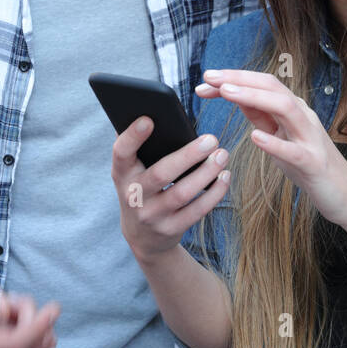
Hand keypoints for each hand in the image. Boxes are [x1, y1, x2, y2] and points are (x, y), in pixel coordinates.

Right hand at [0, 261, 59, 347]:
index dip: (35, 329)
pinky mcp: (9, 345)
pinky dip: (36, 323)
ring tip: (15, 299)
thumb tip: (5, 311)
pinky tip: (19, 307)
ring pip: (33, 344)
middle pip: (26, 347)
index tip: (52, 310)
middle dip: (41, 325)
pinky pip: (33, 340)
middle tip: (53, 306)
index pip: (13, 344)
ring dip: (35, 319)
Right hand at [111, 116, 231, 264]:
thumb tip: (159, 111)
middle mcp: (133, 195)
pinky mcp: (171, 229)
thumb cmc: (142, 187)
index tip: (149, 119)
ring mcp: (152, 215)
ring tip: (223, 154)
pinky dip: (214, 193)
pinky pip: (196, 211)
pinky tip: (225, 176)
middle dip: (188, 156)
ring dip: (206, 173)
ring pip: (182, 193)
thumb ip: (141, 146)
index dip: (133, 136)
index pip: (121, 152)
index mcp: (122, 173)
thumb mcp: (133, 171)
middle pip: (161, 174)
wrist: (142, 236)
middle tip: (212, 139)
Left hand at [197, 69, 346, 227]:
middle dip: (239, 79)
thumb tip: (236, 95)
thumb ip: (261, 115)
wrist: (344, 194)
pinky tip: (256, 137)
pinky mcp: (314, 163)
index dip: (233, 78)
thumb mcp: (280, 134)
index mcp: (293, 109)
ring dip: (253, 97)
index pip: (262, 84)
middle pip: (272, 86)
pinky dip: (274, 142)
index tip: (206, 79)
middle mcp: (302, 116)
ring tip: (226, 93)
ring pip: (285, 108)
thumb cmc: (308, 163)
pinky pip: (293, 150)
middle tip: (209, 77)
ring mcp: (310, 138)